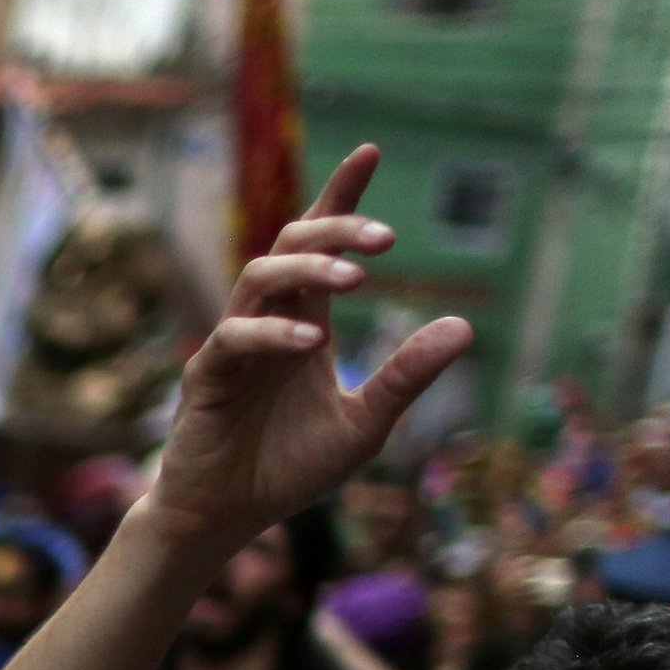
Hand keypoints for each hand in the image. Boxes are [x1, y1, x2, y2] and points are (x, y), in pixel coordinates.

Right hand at [135, 147, 470, 563]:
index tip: (370, 152)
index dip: (340, 197)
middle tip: (386, 239)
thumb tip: (463, 325)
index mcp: (304, 325)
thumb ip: (405, 376)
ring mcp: (232, 346)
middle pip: (291, 246)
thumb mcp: (365, 425)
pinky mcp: (206, 377)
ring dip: (308, 270)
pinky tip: (310, 341)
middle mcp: (268, 323)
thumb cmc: (288, 470)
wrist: (226, 517)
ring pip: (259, 277)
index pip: (320, 246)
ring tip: (357, 281)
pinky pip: (233, 338)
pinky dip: (272, 334)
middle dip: (337, 229)